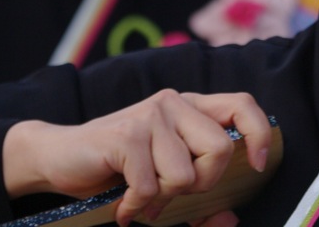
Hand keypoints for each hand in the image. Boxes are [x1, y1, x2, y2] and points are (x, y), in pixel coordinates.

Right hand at [2, 90, 271, 226]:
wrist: (59, 157)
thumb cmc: (118, 169)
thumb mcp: (163, 180)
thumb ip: (199, 199)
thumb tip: (230, 219)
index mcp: (189, 108)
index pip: (242, 103)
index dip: (259, 133)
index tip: (256, 166)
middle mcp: (173, 103)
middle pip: (220, 147)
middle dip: (201, 184)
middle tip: (171, 192)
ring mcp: (150, 115)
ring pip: (185, 175)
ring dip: (162, 198)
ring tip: (141, 195)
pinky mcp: (126, 134)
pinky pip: (151, 187)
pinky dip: (137, 206)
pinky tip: (124, 204)